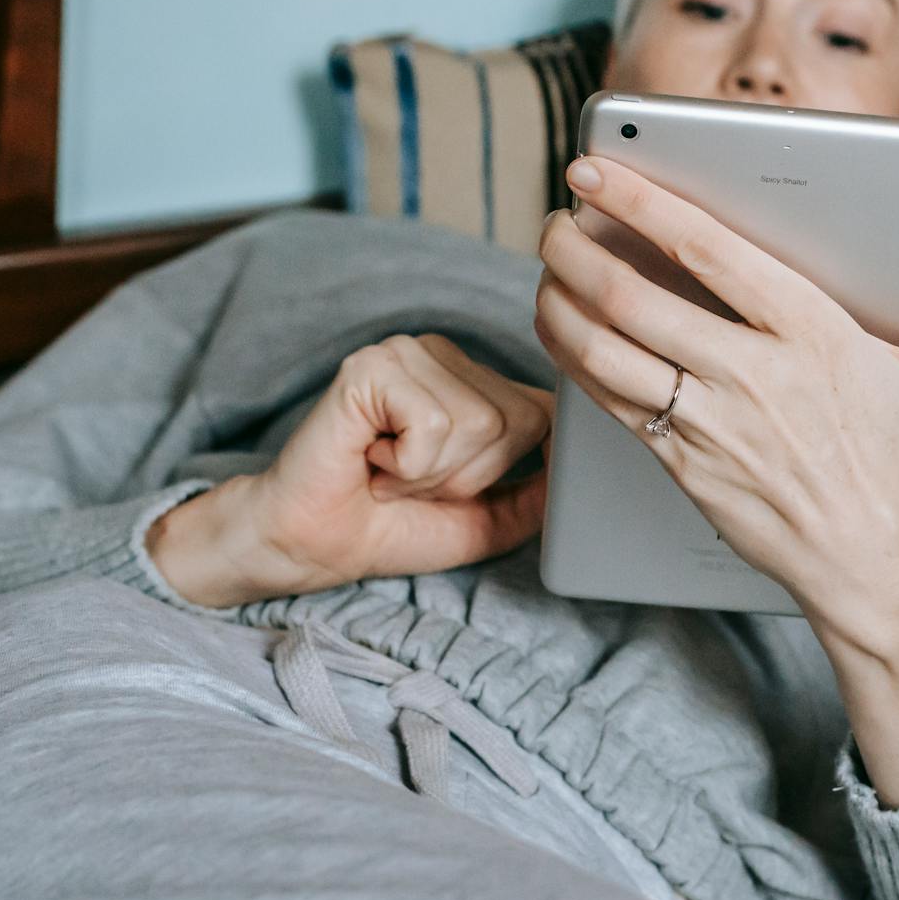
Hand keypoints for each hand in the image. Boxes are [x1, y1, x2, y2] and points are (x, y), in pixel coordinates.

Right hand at [149, 334, 552, 606]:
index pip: (545, 415)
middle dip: (468, 475)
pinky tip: (370, 458)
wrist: (310, 546)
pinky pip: (435, 424)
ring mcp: (405, 353)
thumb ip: (541, 492)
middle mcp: (443, 354)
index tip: (446, 486)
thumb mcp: (489, 518)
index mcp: (472, 379)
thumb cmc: (389, 527)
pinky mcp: (371, 368)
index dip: (502, 470)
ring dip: (432, 473)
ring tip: (388, 471)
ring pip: (480, 424)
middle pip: (518, 422)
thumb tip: (588, 469)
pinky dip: (407, 464)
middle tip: (409, 479)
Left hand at [534, 156, 898, 659]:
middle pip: (633, 297)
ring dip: (559, 302)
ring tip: (546, 269)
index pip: (706, 250)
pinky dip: (574, 360)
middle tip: (554, 218)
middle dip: (576, 248)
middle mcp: (752, 375)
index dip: (639, 201)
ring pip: (605, 351)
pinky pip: (610, 404)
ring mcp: (712, 426)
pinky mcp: (686, 469)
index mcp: (814, 333)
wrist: (881, 573)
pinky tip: (561, 332)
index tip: (595, 171)